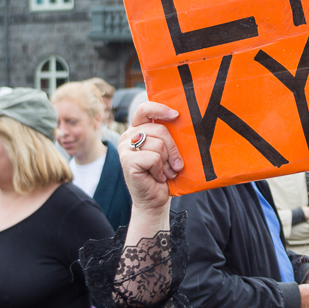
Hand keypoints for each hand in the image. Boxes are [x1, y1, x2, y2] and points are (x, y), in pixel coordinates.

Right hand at [119, 100, 186, 215]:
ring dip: (167, 162)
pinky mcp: (126, 161)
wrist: (154, 199)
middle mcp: (128, 136)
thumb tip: (183, 120)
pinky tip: (157, 177)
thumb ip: (168, 135)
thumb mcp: (168, 150)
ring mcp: (125, 148)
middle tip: (176, 164)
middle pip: (159, 129)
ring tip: (165, 172)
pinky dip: (160, 170)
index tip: (176, 115)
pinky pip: (153, 158)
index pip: (145, 109)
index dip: (160, 109)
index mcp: (138, 129)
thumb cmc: (164, 173)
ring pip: (158, 144)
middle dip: (173, 148)